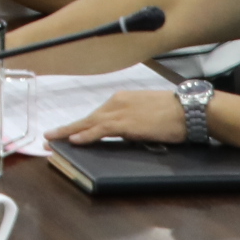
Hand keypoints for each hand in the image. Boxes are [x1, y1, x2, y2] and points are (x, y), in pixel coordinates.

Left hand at [56, 86, 189, 146]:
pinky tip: (73, 141)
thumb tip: (127, 133)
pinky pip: (99, 130)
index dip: (81, 123)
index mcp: (123, 98)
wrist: (190, 109)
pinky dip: (85, 135)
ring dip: (68, 132)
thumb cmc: (176, 113)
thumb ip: (134, 120)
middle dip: (68, 128)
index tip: (67, 130)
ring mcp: (120, 112)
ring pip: (88, 123)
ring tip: (52, 140)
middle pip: (87, 117)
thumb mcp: (149, 112)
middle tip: (50, 136)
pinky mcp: (125, 123)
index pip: (97, 113)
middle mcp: (117, 102)